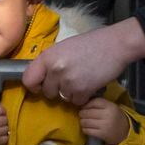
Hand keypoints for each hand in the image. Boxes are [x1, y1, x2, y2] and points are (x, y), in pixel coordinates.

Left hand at [23, 18, 144, 106]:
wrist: (115, 44)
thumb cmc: (90, 43)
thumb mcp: (64, 47)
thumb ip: (51, 62)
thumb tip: (42, 76)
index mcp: (48, 57)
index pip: (28, 79)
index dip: (34, 85)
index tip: (41, 86)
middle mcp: (55, 69)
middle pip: (47, 92)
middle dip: (57, 90)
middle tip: (69, 81)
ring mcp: (68, 80)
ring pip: (63, 98)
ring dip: (71, 93)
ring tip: (82, 79)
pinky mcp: (82, 90)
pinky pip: (77, 102)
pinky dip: (83, 97)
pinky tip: (90, 84)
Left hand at [78, 98, 130, 144]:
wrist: (126, 132)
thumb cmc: (116, 118)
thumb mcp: (112, 108)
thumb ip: (100, 105)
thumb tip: (83, 104)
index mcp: (110, 106)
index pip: (94, 102)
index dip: (86, 104)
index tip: (84, 107)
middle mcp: (107, 114)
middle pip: (87, 112)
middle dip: (82, 114)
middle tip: (82, 115)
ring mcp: (105, 125)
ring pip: (85, 122)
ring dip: (82, 122)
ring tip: (84, 122)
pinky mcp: (102, 134)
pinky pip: (87, 130)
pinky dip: (85, 129)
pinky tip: (87, 129)